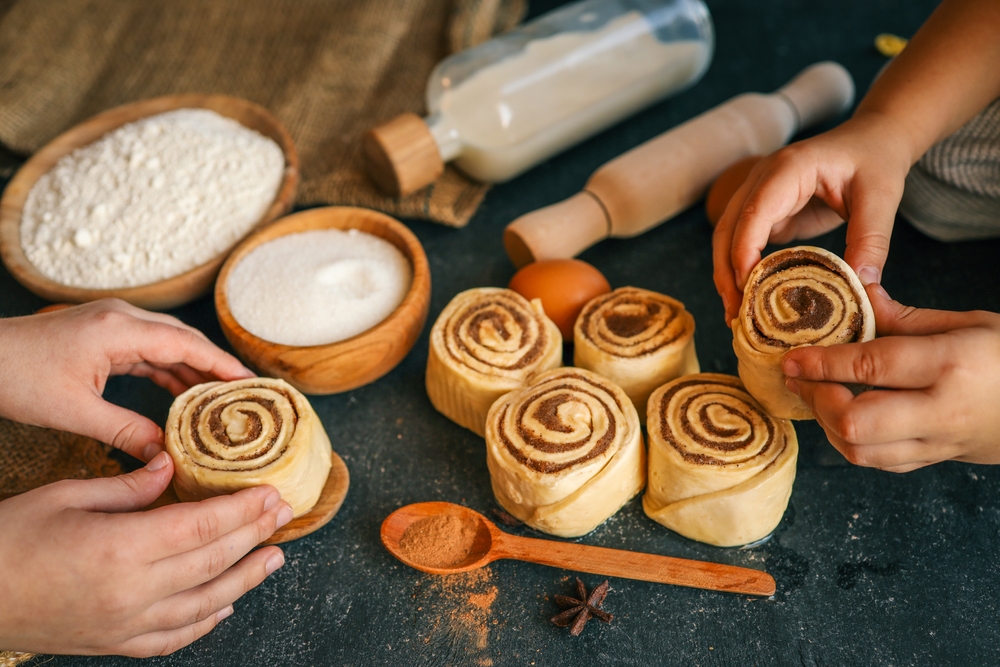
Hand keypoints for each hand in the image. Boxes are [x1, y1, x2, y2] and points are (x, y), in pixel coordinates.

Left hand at [0, 299, 253, 461]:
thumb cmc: (16, 377)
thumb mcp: (74, 412)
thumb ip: (125, 432)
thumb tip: (164, 455)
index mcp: (119, 330)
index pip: (187, 344)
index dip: (222, 365)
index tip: (251, 383)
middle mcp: (121, 319)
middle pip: (184, 339)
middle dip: (215, 366)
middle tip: (245, 393)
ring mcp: (111, 323)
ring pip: (167, 344)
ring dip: (192, 369)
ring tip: (220, 398)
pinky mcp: (102, 334)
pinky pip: (147, 350)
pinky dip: (167, 369)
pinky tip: (181, 393)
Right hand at [0, 453, 292, 655]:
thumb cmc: (8, 541)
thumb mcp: (64, 496)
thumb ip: (127, 485)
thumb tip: (171, 465)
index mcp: (120, 548)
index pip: (202, 526)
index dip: (243, 509)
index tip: (271, 493)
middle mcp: (131, 592)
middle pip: (212, 561)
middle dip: (254, 535)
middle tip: (283, 513)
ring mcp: (124, 624)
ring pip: (205, 603)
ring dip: (245, 579)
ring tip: (273, 557)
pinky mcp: (114, 644)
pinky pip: (173, 638)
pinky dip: (206, 620)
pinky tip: (225, 603)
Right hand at [712, 112, 913, 322]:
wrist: (873, 139)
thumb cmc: (875, 160)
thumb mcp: (881, 197)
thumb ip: (872, 239)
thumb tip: (862, 285)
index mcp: (788, 169)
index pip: (753, 213)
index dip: (745, 251)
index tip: (747, 288)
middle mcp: (763, 180)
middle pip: (727, 228)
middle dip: (726, 272)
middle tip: (735, 314)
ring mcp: (759, 195)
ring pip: (727, 237)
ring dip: (727, 275)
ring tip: (736, 314)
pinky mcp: (767, 212)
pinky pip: (743, 242)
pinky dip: (742, 270)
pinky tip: (750, 298)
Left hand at [782, 284, 999, 471]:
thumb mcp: (968, 322)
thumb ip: (904, 317)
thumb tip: (856, 294)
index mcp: (951, 364)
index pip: (869, 367)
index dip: (821, 363)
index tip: (789, 356)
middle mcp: (941, 410)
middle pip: (855, 422)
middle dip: (816, 399)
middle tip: (799, 376)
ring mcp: (939, 443)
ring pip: (860, 452)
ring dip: (826, 425)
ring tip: (815, 394)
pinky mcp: (936, 461)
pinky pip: (878, 462)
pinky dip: (849, 442)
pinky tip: (840, 416)